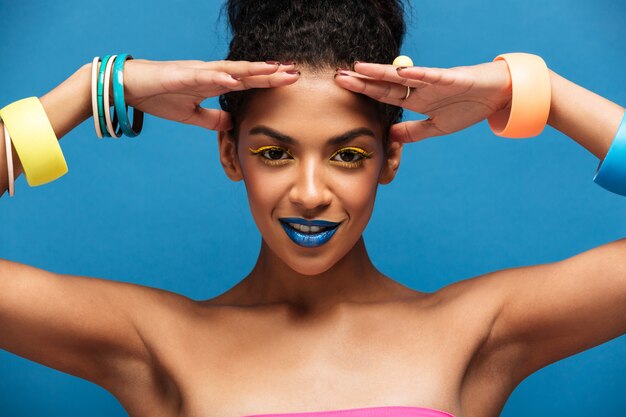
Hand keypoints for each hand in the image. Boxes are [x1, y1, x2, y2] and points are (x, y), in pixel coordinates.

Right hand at [119, 59, 299, 130]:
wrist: (128, 87)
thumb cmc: (159, 97)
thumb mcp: (192, 115)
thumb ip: (213, 119)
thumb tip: (233, 123)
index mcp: (213, 82)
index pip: (247, 82)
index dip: (269, 81)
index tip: (291, 81)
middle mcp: (210, 73)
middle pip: (246, 73)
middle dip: (271, 73)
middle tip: (296, 71)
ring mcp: (196, 72)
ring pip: (230, 69)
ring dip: (253, 70)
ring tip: (274, 69)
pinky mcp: (180, 74)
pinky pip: (203, 75)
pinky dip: (219, 77)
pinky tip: (235, 78)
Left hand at [333, 60, 511, 142]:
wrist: (497, 96)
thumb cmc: (468, 108)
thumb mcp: (436, 127)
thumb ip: (413, 132)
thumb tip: (389, 136)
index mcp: (416, 100)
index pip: (383, 95)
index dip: (363, 92)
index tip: (342, 89)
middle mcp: (420, 89)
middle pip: (385, 84)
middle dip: (362, 81)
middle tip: (338, 76)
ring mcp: (433, 82)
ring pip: (402, 77)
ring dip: (380, 73)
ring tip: (359, 68)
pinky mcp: (451, 78)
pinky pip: (432, 76)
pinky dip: (417, 75)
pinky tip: (400, 73)